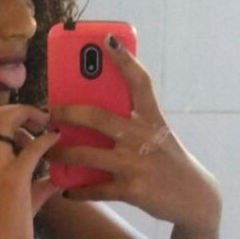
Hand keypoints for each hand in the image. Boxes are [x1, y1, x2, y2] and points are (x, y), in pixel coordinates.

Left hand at [46, 36, 221, 232]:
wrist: (194, 198)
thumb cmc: (168, 161)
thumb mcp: (158, 135)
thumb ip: (133, 122)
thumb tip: (93, 112)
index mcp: (152, 118)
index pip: (140, 82)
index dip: (125, 59)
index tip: (107, 40)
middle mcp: (143, 137)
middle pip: (98, 117)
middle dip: (68, 112)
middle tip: (50, 111)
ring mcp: (136, 164)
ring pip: (87, 154)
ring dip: (61, 153)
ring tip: (46, 151)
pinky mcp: (132, 190)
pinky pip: (95, 189)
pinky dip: (77, 190)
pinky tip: (66, 190)